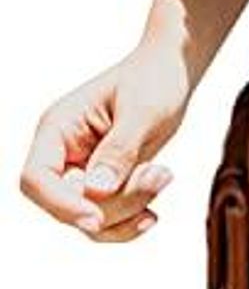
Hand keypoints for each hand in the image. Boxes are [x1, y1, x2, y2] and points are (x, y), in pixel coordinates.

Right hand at [20, 43, 189, 241]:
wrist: (172, 71)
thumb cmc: (154, 79)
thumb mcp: (143, 110)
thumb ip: (119, 150)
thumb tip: (96, 192)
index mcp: (58, 127)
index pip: (36, 178)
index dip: (60, 204)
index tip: (97, 217)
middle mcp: (63, 153)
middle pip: (68, 205)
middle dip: (116, 203)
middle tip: (161, 175)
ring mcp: (82, 171)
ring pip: (91, 218)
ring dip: (130, 208)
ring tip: (164, 175)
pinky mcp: (104, 183)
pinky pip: (107, 218)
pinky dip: (131, 218)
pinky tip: (154, 207)